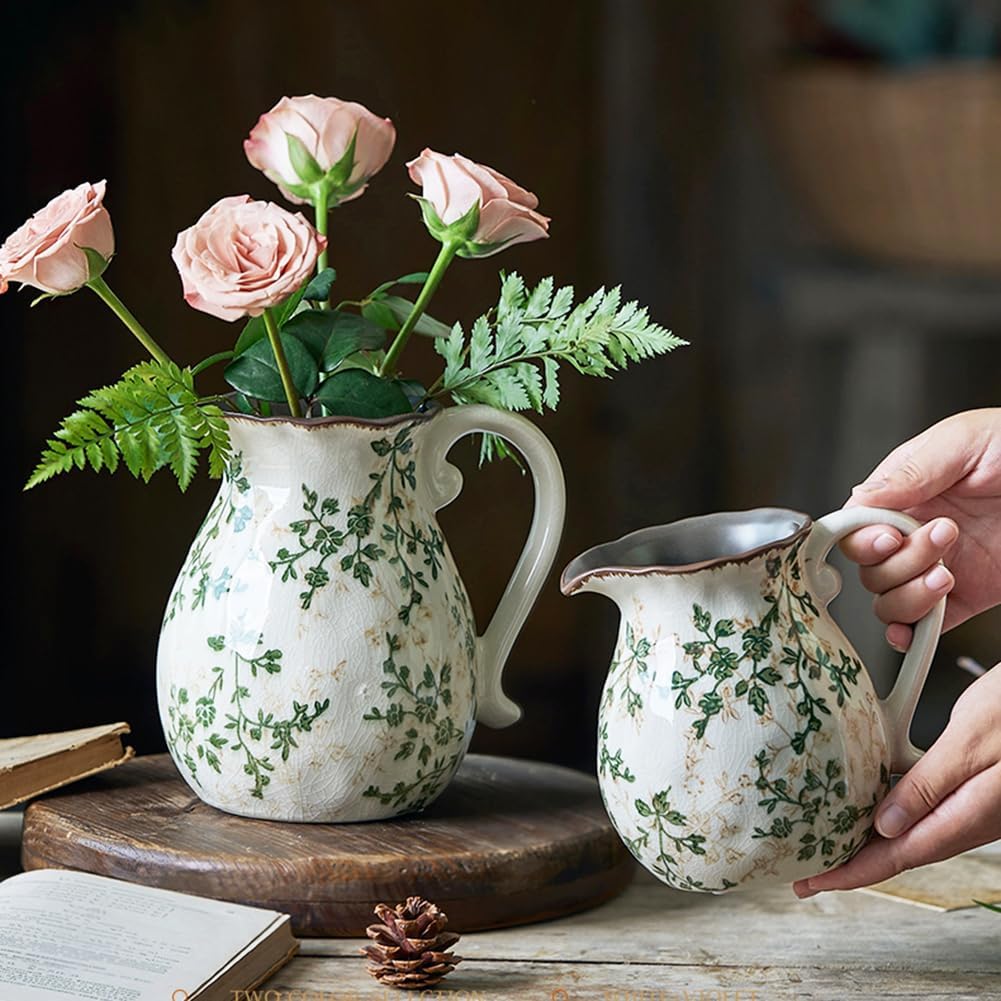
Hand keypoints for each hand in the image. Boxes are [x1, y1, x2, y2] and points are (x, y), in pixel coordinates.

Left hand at [793, 662, 1000, 896]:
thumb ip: (932, 783)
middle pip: (903, 851)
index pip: (897, 856)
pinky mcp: (986, 791)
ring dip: (874, 842)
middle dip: (855, 863)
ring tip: (833, 841)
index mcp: (970, 814)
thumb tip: (885, 824)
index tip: (812, 884)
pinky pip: (932, 813)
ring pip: (917, 834)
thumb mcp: (974, 736)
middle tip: (811, 870)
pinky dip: (899, 817)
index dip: (851, 872)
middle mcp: (976, 819)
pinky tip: (879, 806)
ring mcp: (982, 808)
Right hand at [838, 408, 1000, 650]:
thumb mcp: (963, 442)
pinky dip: (912, 634)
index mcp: (905, 494)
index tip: (890, 537)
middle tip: (944, 537)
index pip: (857, 526)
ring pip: (890, 601)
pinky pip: (923, 626)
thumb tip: (862, 497)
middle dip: (899, 563)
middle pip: (871, 569)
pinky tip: (916, 628)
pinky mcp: (965, 599)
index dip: (864, 540)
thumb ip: (911, 472)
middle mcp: (915, 533)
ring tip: (950, 573)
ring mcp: (938, 567)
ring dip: (910, 595)